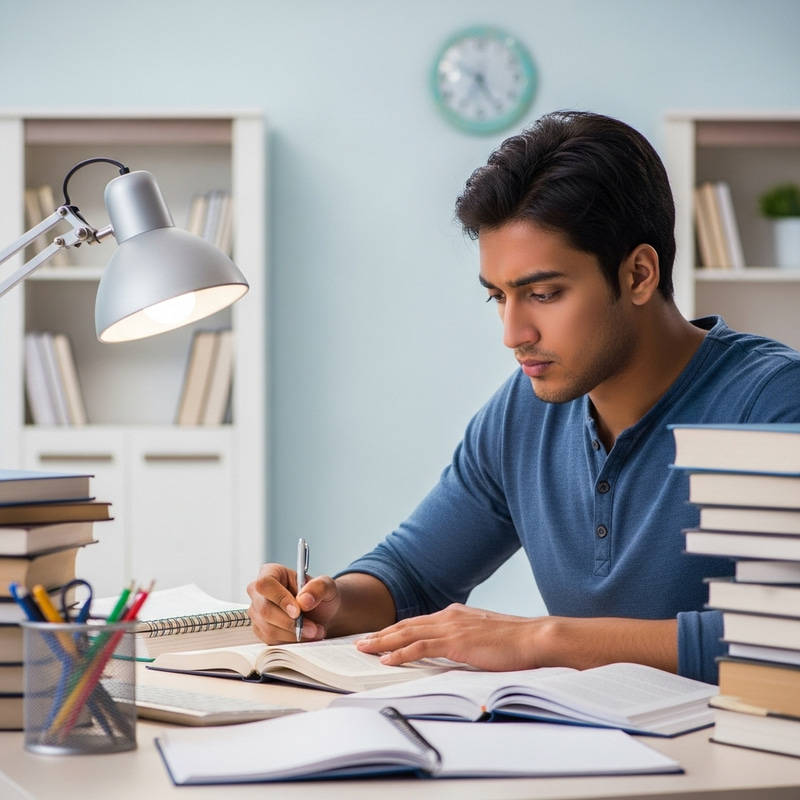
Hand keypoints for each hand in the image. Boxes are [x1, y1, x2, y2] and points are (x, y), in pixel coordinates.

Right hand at [246, 563, 340, 643]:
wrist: (322, 613)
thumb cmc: (319, 595)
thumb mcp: (326, 586)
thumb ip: (318, 588)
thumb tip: (304, 600)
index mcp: (271, 572)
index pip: (266, 584)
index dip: (280, 599)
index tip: (297, 612)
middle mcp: (258, 592)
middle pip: (265, 609)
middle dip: (291, 623)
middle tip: (312, 628)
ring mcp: (257, 612)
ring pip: (268, 628)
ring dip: (293, 634)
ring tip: (314, 632)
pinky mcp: (260, 629)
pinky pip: (270, 639)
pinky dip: (290, 641)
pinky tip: (304, 635)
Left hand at [355, 604, 542, 670]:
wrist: (535, 638)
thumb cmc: (516, 642)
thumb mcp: (484, 637)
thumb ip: (466, 640)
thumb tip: (454, 652)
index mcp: (456, 614)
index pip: (418, 622)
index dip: (396, 630)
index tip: (379, 637)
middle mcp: (450, 616)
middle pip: (406, 625)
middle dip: (382, 634)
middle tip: (361, 642)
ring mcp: (452, 627)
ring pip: (407, 634)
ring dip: (383, 642)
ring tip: (365, 649)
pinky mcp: (456, 641)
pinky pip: (421, 647)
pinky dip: (401, 653)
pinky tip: (388, 659)